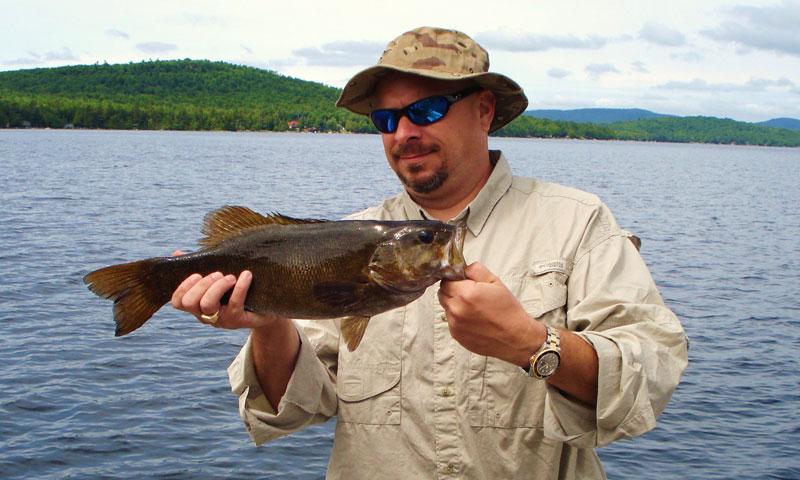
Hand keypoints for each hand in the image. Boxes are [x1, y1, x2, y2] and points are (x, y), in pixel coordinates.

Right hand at [169, 250, 284, 329]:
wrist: (266, 311)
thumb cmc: (237, 293)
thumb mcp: (217, 281)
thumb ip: (199, 268)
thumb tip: (177, 252)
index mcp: (198, 305)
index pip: (178, 302)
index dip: (182, 288)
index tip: (196, 274)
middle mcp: (205, 315)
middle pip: (190, 303)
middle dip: (201, 284)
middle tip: (217, 274)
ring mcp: (221, 319)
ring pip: (207, 305)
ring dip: (217, 286)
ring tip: (230, 277)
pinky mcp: (238, 320)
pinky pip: (235, 304)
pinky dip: (240, 287)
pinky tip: (246, 275)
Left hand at [438, 262, 545, 365]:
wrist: (515, 337)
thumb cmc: (508, 312)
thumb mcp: (496, 282)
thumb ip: (476, 270)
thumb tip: (463, 268)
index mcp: (466, 294)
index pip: (446, 281)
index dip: (455, 280)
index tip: (462, 283)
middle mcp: (457, 309)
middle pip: (442, 294)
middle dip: (453, 291)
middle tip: (469, 295)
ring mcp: (455, 324)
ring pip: (446, 308)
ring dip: (455, 305)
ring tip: (474, 309)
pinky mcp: (456, 335)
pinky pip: (451, 322)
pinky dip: (458, 319)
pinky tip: (474, 319)